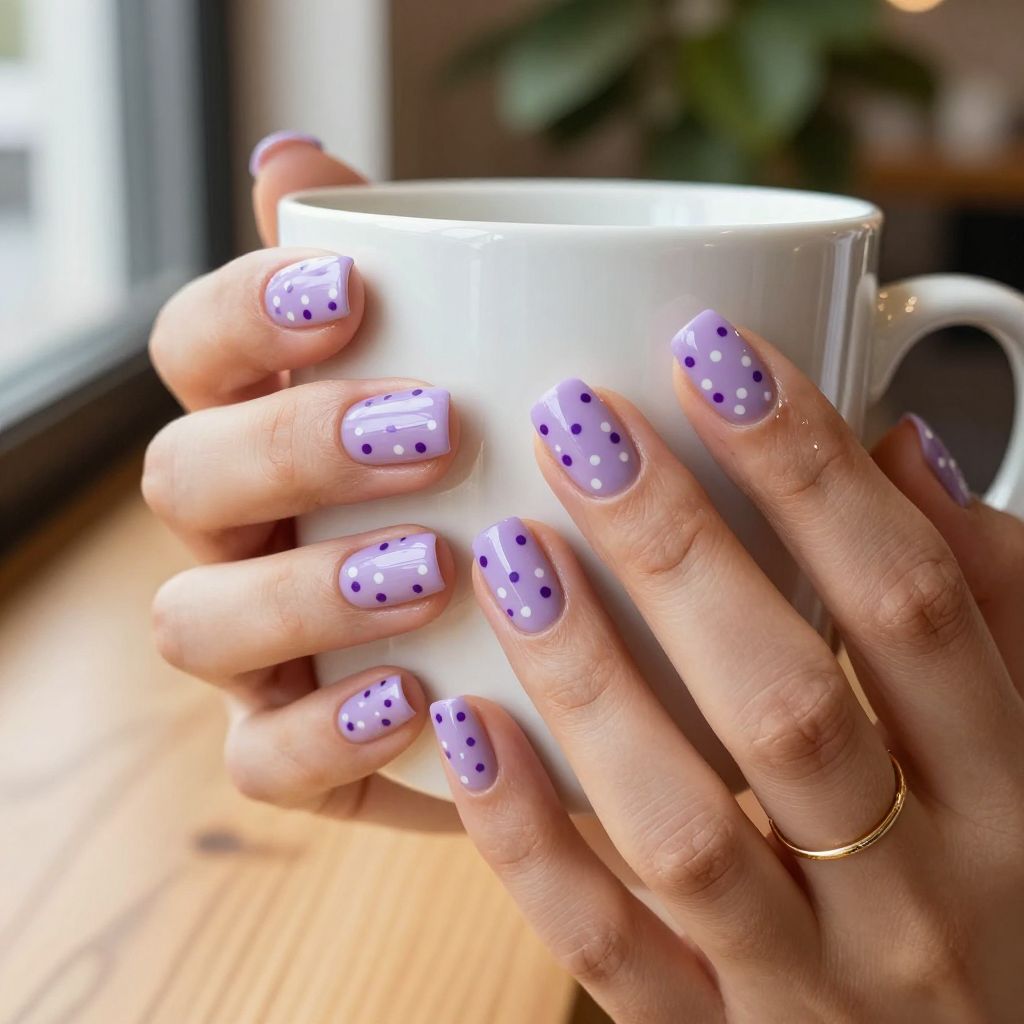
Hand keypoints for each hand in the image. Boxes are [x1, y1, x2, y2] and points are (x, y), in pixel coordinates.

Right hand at [143, 134, 459, 828]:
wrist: (582, 635)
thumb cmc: (523, 483)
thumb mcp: (492, 375)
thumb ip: (403, 272)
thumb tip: (295, 158)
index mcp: (267, 425)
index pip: (195, 352)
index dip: (246, 316)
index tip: (355, 290)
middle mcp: (242, 533)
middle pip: (185, 480)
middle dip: (291, 449)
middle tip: (432, 432)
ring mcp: (257, 648)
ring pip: (194, 623)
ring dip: (303, 592)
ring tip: (431, 568)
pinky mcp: (295, 747)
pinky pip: (259, 759)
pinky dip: (324, 732)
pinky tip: (414, 700)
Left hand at [433, 311, 1023, 1020]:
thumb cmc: (996, 887)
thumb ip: (987, 610)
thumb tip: (906, 453)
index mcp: (1008, 797)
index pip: (912, 601)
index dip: (813, 465)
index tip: (714, 353)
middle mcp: (914, 893)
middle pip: (787, 698)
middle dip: (678, 547)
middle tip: (579, 421)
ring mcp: (808, 983)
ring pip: (681, 826)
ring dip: (589, 679)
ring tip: (507, 551)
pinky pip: (605, 950)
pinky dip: (529, 837)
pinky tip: (465, 726)